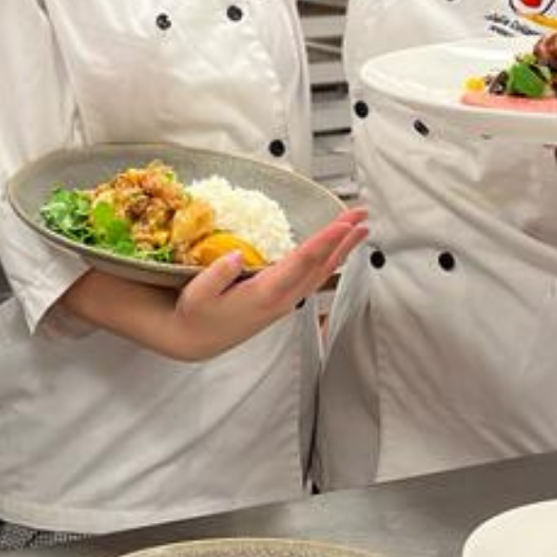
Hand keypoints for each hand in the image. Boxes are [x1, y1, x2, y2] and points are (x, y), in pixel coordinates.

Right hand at [173, 208, 368, 360]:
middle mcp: (282, 299)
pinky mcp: (282, 302)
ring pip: (321, 273)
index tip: (342, 224)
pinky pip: (313, 279)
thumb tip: (236, 254)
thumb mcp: (197, 294)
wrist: (194, 340)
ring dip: (341, 250)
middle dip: (343, 239)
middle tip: (361, 215)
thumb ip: (217, 274)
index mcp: (264, 294)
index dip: (324, 241)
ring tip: (357, 230)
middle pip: (320, 266)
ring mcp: (285, 302)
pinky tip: (334, 253)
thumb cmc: (195, 315)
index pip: (301, 262)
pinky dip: (329, 261)